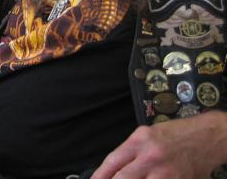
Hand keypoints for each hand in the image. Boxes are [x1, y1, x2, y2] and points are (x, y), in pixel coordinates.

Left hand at [91, 111, 226, 178]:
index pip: (113, 161)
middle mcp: (150, 155)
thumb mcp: (148, 134)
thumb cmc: (176, 133)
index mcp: (139, 139)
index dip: (100, 175)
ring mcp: (165, 171)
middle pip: (123, 178)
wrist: (207, 136)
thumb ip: (132, 150)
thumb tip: (115, 168)